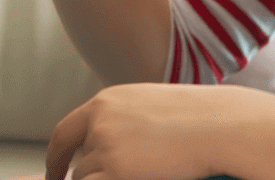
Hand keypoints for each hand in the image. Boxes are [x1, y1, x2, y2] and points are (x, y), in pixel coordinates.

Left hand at [45, 83, 263, 179]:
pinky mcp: (117, 170)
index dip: (57, 156)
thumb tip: (101, 144)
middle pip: (78, 162)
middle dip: (90, 175)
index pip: (66, 132)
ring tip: (146, 169)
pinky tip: (143, 175)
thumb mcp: (150, 106)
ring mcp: (106, 146)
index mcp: (107, 102)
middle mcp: (100, 121)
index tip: (54, 173)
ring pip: (88, 178)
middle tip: (107, 176)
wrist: (220, 124)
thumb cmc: (198, 117)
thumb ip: (121, 120)